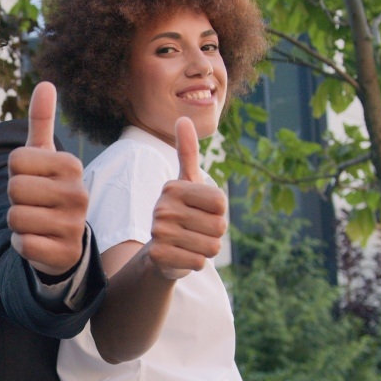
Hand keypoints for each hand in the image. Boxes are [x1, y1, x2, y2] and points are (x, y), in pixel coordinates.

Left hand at [7, 81, 87, 275]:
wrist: (65, 239)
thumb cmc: (48, 191)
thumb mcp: (45, 157)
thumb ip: (41, 122)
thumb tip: (45, 83)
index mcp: (71, 165)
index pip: (15, 160)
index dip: (15, 173)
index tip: (32, 180)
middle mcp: (78, 194)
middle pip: (13, 189)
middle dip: (14, 199)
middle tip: (33, 203)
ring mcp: (74, 225)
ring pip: (15, 217)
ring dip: (17, 223)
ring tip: (36, 222)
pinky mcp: (65, 253)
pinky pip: (22, 244)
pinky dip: (22, 245)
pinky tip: (39, 241)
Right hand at [146, 117, 227, 278]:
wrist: (158, 251)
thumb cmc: (180, 212)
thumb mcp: (187, 182)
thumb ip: (188, 152)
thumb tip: (183, 118)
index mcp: (173, 188)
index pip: (221, 202)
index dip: (219, 212)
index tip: (201, 211)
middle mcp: (162, 207)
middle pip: (219, 226)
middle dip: (213, 234)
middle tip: (194, 231)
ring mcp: (158, 232)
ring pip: (211, 246)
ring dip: (205, 249)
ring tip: (189, 243)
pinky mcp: (159, 255)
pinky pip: (198, 262)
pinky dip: (195, 262)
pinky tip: (181, 256)